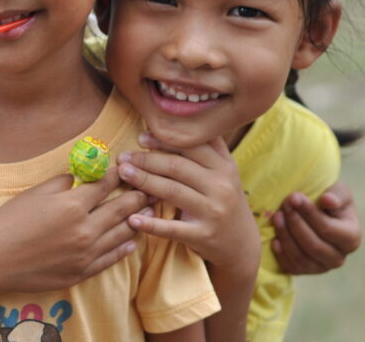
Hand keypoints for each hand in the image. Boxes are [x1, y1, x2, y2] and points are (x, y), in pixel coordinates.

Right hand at [0, 169, 148, 293]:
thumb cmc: (10, 222)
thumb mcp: (36, 193)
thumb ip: (63, 183)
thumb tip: (81, 178)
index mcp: (73, 205)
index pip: (104, 186)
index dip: (118, 174)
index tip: (128, 168)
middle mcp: (85, 230)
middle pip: (121, 209)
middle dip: (138, 196)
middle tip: (152, 188)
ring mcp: (86, 254)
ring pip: (121, 235)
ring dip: (138, 221)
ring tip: (150, 212)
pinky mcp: (82, 272)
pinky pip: (111, 259)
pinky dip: (124, 249)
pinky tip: (131, 242)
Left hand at [117, 134, 258, 277]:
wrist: (241, 242)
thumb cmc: (222, 199)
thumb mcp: (224, 171)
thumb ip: (206, 148)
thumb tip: (173, 121)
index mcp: (224, 166)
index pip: (191, 146)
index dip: (163, 140)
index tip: (140, 137)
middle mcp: (221, 186)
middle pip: (176, 166)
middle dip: (146, 159)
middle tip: (123, 157)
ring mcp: (213, 211)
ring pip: (171, 191)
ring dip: (143, 181)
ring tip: (123, 174)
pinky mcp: (203, 235)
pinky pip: (172, 229)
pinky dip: (150, 224)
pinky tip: (132, 218)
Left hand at [271, 181, 360, 274]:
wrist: (321, 214)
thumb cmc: (330, 200)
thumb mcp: (338, 191)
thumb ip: (336, 194)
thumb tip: (327, 200)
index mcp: (352, 238)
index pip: (327, 229)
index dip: (309, 213)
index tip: (293, 196)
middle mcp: (339, 257)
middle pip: (313, 246)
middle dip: (295, 223)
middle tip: (284, 205)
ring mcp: (323, 267)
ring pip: (302, 258)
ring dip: (286, 237)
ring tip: (277, 217)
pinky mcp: (306, 271)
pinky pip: (292, 268)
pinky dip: (282, 254)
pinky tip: (274, 239)